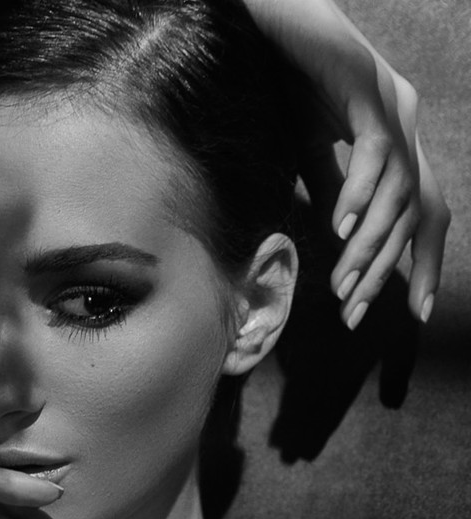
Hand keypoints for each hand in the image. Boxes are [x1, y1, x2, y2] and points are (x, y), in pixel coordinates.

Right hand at [244, 0, 449, 326]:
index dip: (424, 262)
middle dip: (388, 271)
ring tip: (342, 284)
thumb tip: (335, 236)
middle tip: (356, 314)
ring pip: (397, 191)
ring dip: (369, 245)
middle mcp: (404, 120)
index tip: (414, 312)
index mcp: (395, 138)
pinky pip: (374, 152)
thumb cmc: (286, 77)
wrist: (270, 20)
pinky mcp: (366, 86)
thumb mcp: (309, 146)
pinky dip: (358, 194)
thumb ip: (331, 186)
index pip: (424, 212)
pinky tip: (338, 229)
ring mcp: (391, 102)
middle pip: (418, 211)